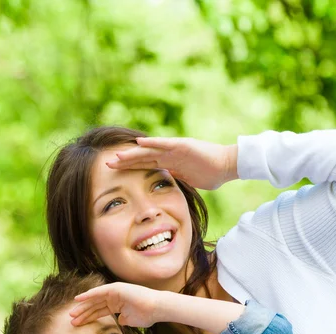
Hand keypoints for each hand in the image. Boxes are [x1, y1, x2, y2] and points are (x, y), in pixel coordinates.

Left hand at [69, 282, 163, 327]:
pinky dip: (88, 295)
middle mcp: (115, 298)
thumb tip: (120, 321)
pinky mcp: (116, 288)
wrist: (157, 309)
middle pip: (95, 306)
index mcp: (117, 306)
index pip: (99, 312)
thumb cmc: (147, 315)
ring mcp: (115, 292)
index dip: (89, 318)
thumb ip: (124, 320)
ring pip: (95, 299)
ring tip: (71, 313)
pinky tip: (78, 299)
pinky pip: (99, 292)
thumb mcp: (132, 321)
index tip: (79, 324)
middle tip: (71, 321)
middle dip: (83, 313)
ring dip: (83, 306)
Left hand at [105, 136, 237, 190]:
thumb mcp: (190, 181)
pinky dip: (152, 143)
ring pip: (149, 151)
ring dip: (133, 153)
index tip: (115, 173)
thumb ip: (178, 181)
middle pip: (143, 158)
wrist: (227, 166)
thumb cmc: (212, 174)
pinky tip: (139, 142)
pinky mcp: (183, 145)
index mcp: (170, 164)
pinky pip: (165, 144)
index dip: (130, 168)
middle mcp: (170, 155)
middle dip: (126, 161)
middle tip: (107, 164)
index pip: (146, 166)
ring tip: (118, 155)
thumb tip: (168, 188)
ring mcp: (175, 149)